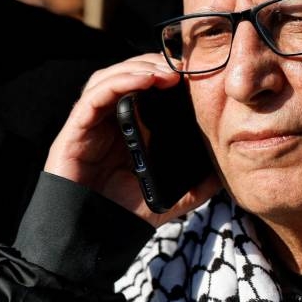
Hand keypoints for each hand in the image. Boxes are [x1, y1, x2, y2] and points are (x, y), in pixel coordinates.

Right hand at [45, 53, 220, 225]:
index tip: (197, 72)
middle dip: (156, 64)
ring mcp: (90, 123)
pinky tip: (146, 79)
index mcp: (129, 129)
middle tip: (185, 67)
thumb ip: (197, 184)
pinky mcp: (75, 129)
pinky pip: (95, 95)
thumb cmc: (125, 215)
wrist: (92, 238)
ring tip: (169, 72)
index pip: (145, 88)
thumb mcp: (171, 196)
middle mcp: (108, 121)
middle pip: (128, 75)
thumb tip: (226, 172)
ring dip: (139, 67)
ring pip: (110, 77)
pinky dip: (120, 81)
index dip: (168, 74)